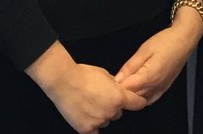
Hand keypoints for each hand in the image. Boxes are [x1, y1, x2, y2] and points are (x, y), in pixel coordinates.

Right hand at [29, 42, 145, 132]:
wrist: (63, 80)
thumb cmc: (83, 74)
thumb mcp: (105, 74)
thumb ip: (114, 86)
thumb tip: (117, 90)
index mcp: (119, 97)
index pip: (137, 104)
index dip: (138, 102)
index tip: (139, 102)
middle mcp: (112, 112)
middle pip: (118, 113)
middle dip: (112, 107)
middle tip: (100, 98)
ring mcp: (99, 122)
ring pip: (105, 121)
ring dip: (101, 115)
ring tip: (88, 104)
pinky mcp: (86, 129)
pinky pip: (94, 130)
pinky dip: (91, 124)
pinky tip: (85, 115)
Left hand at [114, 11, 201, 105]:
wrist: (184, 40)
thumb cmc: (164, 42)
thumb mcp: (144, 50)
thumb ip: (130, 66)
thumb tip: (117, 79)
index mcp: (148, 77)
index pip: (126, 90)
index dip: (115, 87)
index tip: (107, 82)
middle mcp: (155, 87)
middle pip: (133, 98)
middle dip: (121, 92)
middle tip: (112, 83)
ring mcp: (160, 89)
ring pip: (141, 100)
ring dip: (131, 95)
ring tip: (123, 85)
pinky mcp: (164, 88)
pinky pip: (150, 100)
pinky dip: (141, 98)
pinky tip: (136, 90)